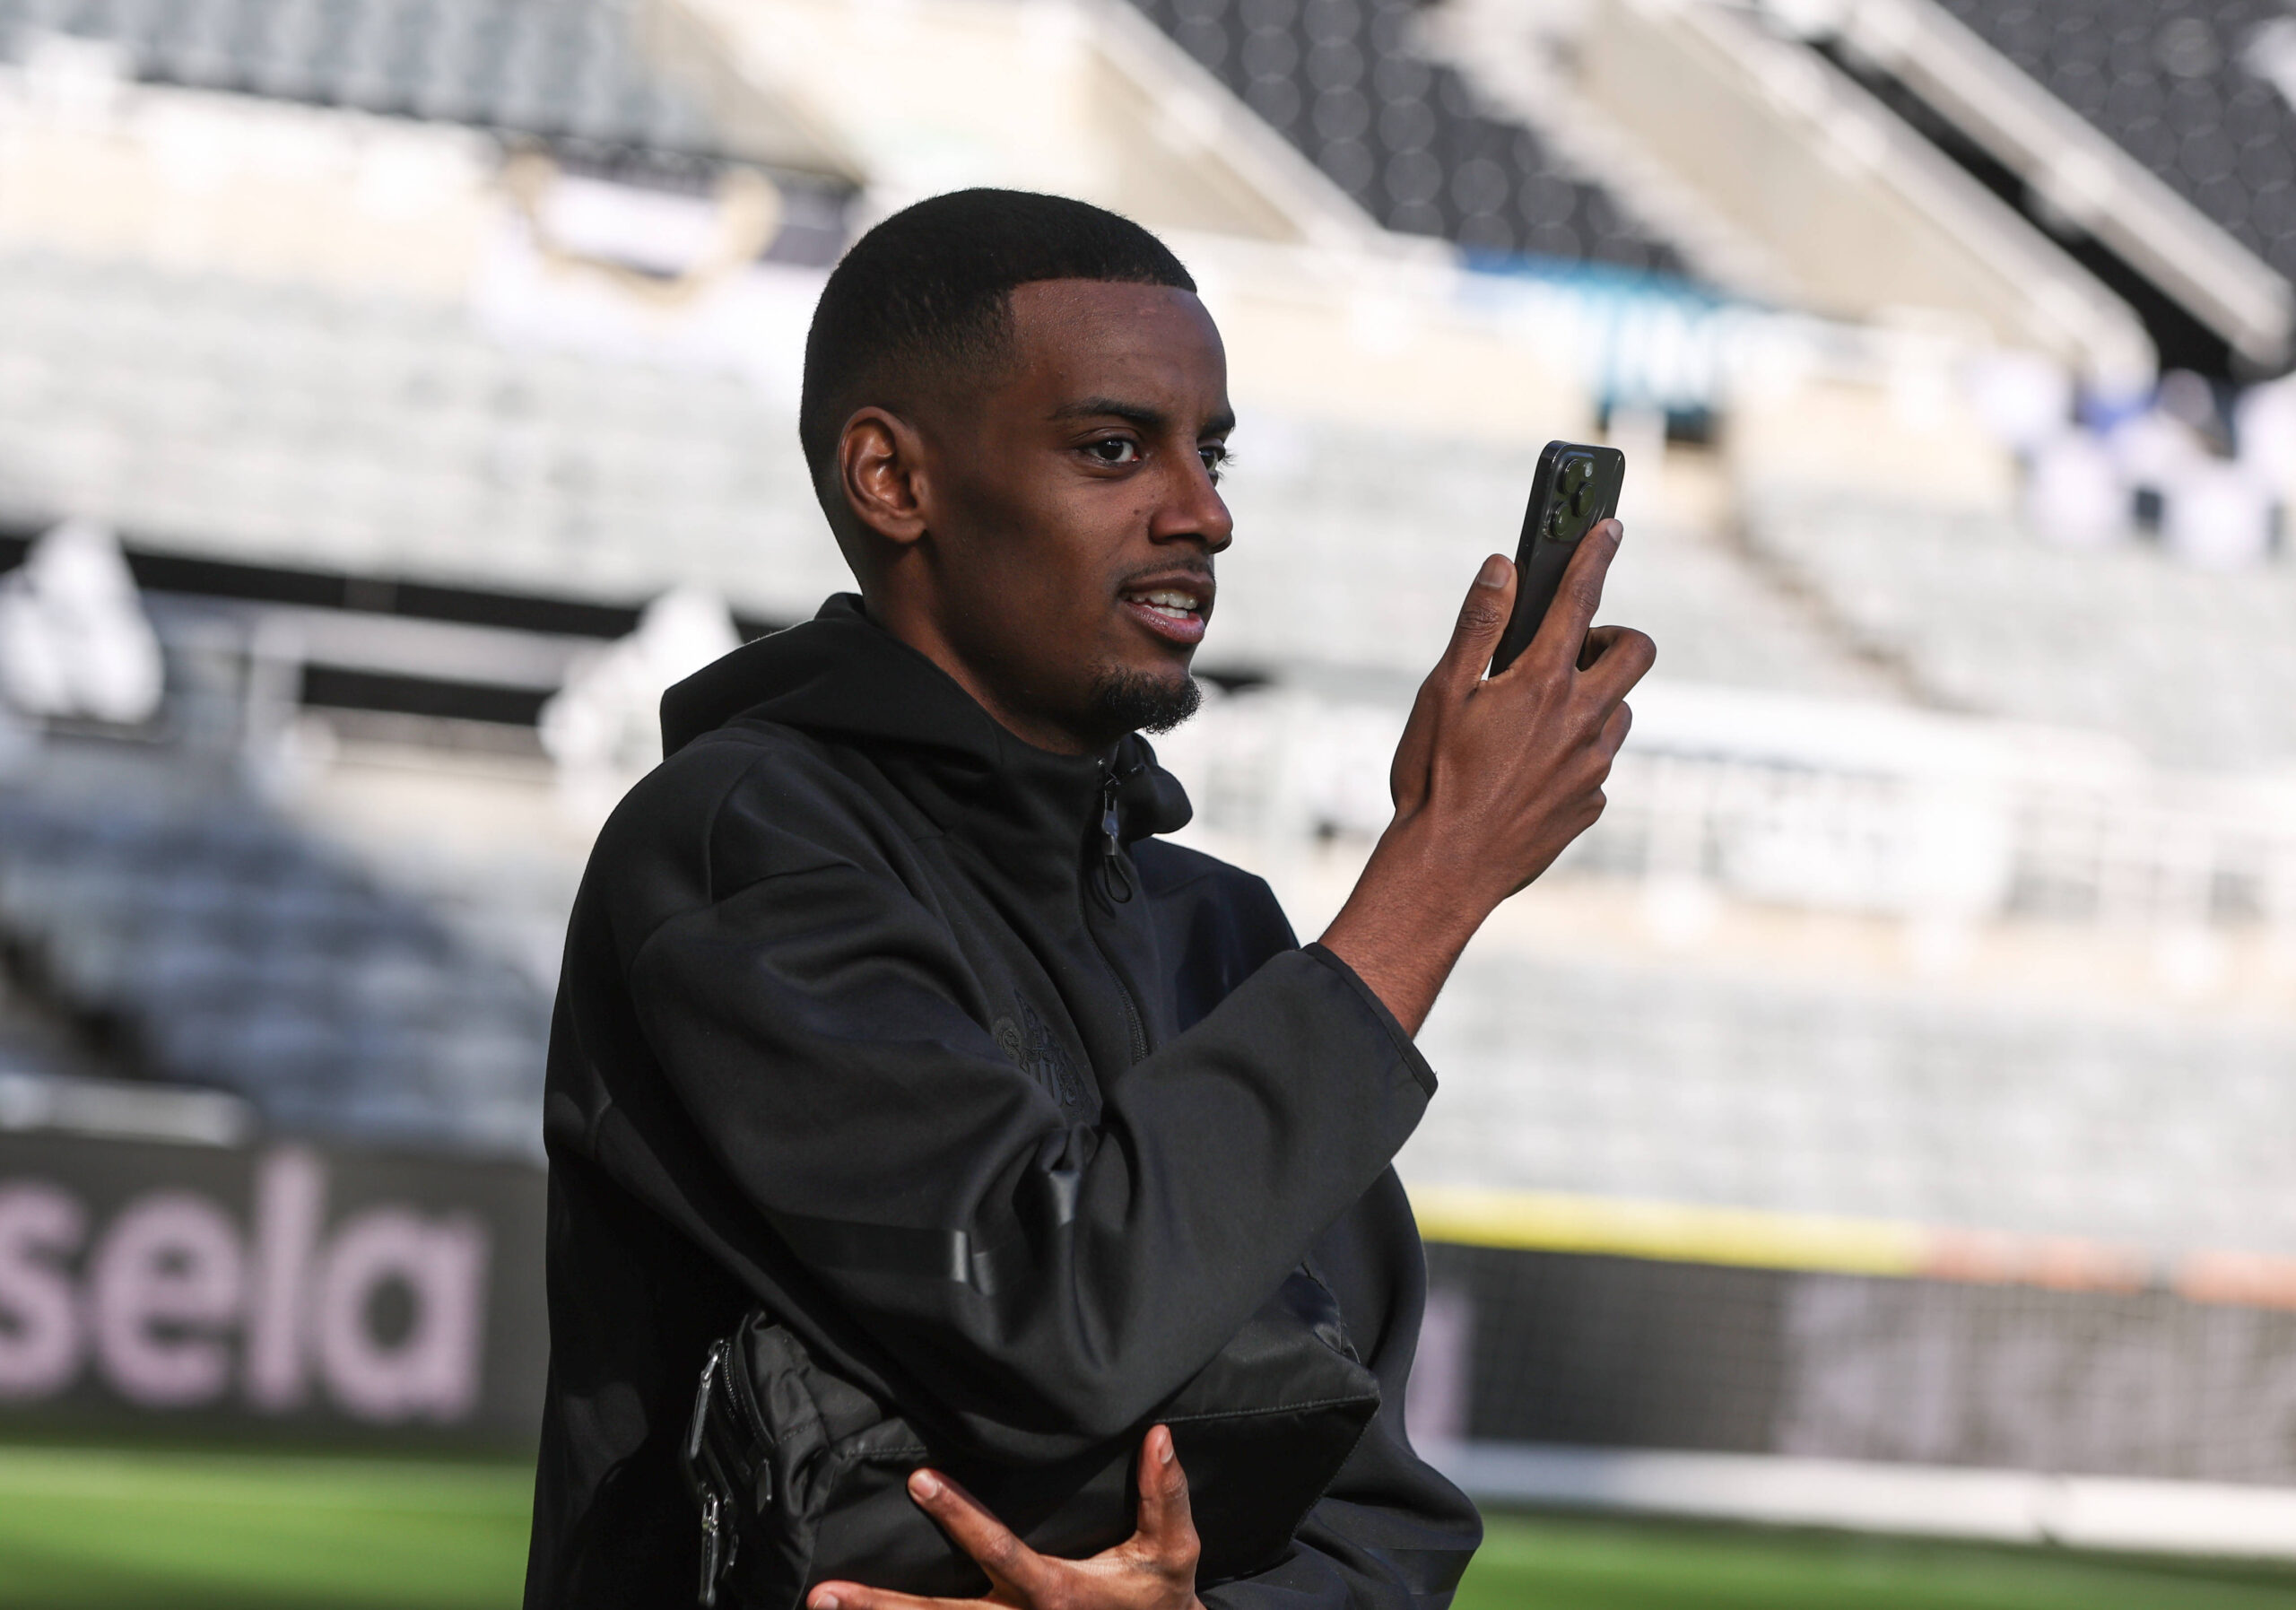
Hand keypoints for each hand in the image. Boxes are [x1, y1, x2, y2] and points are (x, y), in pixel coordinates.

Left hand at [807, 1425, 1203, 1609]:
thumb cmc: (1160, 1600)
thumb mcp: (1172, 1553)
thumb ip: (1165, 1496)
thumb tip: (1160, 1437)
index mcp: (1056, 1593)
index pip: (999, 1550)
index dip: (960, 1516)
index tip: (920, 1479)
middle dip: (884, 1605)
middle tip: (828, 1591)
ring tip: (822, 1604)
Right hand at [1321, 519, 1653, 1033]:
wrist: (1445, 870)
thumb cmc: (1433, 779)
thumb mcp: (1442, 693)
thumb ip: (1478, 625)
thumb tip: (1502, 567)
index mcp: (1542, 683)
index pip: (1581, 599)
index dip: (1596, 554)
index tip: (1609, 526)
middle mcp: (1582, 720)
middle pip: (1636, 652)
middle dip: (1613, 635)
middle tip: (1569, 648)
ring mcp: (1594, 766)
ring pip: (1617, 710)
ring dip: (1589, 700)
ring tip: (1533, 718)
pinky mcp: (1591, 804)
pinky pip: (1597, 763)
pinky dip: (1574, 753)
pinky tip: (1526, 771)